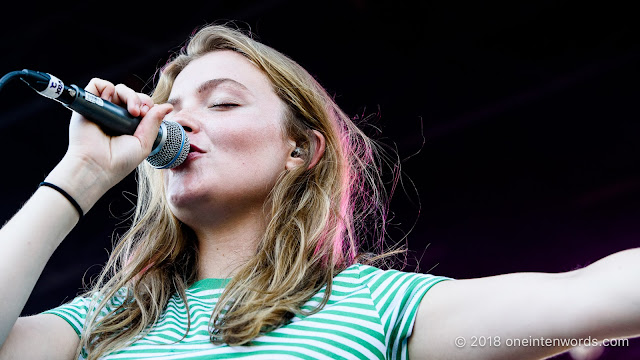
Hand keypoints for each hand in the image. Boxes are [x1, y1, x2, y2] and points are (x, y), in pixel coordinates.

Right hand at [46, 78, 172, 212]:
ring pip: (117, 89)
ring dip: (129, 95)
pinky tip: (110, 100)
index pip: (141, 104)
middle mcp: (114, 115)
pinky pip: (96, 84)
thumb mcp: (143, 142)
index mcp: (128, 124)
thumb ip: (154, 122)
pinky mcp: (87, 104)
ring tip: (132, 111)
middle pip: (131, 95)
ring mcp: (101, 109)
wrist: (97, 166)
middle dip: (140, 100)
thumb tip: (168, 106)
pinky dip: (105, 87)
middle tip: (140, 113)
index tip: (147, 116)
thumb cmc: (120, 161)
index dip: (148, 105)